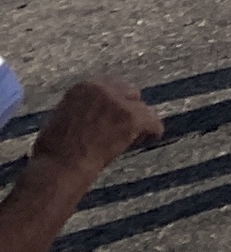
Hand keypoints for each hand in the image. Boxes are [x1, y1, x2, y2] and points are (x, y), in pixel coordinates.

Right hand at [35, 80, 164, 182]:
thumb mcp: (63, 117)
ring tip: (129, 140)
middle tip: (125, 129)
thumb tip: (99, 111)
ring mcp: (118, 103)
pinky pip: (154, 122)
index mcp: (84, 86)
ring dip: (138, 123)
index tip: (115, 117)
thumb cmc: (55, 150)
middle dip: (129, 109)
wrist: (60, 165)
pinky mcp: (131, 118)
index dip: (116, 103)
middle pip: (130, 94)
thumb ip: (83, 107)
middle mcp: (102, 89)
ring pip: (143, 109)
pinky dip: (152, 132)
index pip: (112, 86)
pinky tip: (148, 140)